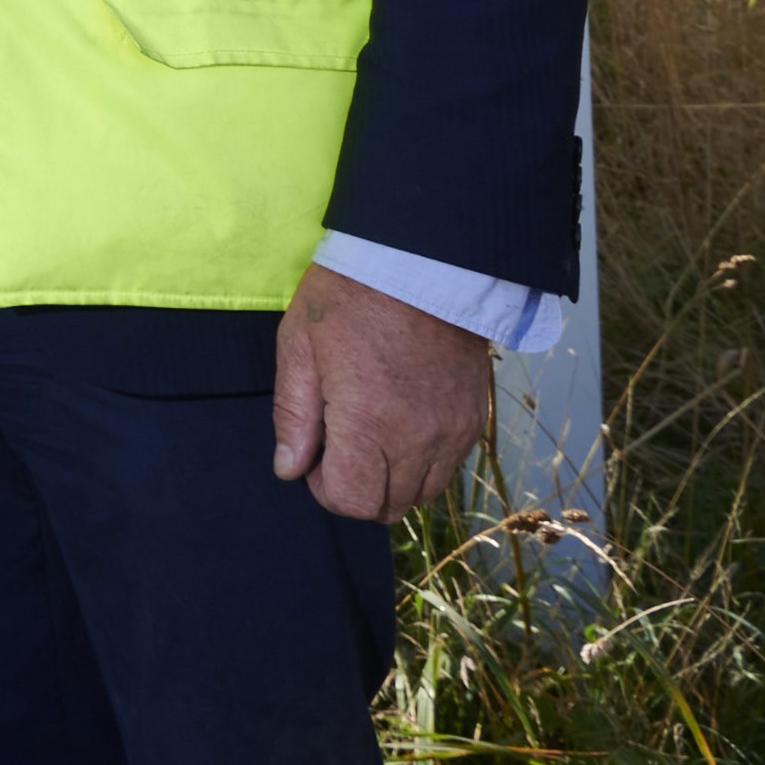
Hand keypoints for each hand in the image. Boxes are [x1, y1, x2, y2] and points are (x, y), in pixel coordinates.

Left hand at [270, 265, 493, 522]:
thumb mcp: (299, 346)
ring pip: (423, 492)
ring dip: (393, 478)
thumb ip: (293, 415)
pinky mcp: (474, 417)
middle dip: (357, 488)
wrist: (422, 258)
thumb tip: (289, 469)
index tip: (316, 454)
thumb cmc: (350, 295)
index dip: (325, 487)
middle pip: (388, 506)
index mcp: (370, 423)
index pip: (351, 501)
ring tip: (372, 431)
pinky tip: (402, 420)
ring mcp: (453, 430)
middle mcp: (419, 437)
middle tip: (340, 442)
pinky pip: (449, 465)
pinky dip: (423, 460)